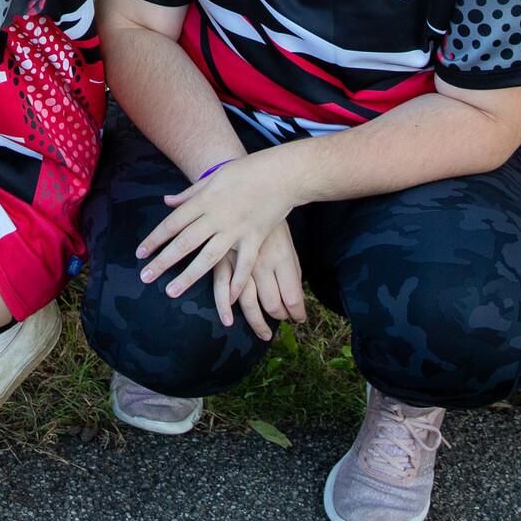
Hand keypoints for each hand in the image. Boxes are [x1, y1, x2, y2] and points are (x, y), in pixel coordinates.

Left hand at [135, 151, 300, 329]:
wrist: (280, 174)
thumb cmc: (244, 172)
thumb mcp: (213, 178)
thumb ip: (189, 194)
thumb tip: (166, 201)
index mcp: (204, 201)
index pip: (173, 223)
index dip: (155, 239)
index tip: (140, 254)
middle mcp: (217, 217)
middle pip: (185, 242)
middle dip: (163, 261)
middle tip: (145, 277)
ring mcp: (236, 229)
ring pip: (208, 257)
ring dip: (188, 276)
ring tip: (171, 291)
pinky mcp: (255, 238)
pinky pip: (244, 265)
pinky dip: (236, 282)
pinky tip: (226, 298)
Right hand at [223, 218, 305, 341]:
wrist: (247, 186)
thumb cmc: (271, 217)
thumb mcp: (287, 241)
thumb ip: (292, 269)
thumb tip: (297, 299)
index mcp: (283, 256)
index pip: (293, 296)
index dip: (296, 312)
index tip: (299, 318)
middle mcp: (262, 262)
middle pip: (271, 303)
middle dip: (278, 317)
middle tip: (280, 325)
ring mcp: (241, 261)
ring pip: (248, 301)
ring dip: (255, 321)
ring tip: (263, 334)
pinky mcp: (222, 256)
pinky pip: (222, 286)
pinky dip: (226, 305)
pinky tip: (229, 319)